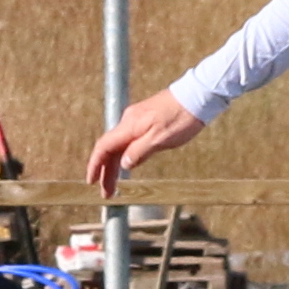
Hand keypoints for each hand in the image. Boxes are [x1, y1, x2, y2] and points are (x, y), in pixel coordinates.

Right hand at [87, 91, 203, 196]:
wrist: (198, 95)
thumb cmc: (182, 117)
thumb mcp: (160, 139)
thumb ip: (139, 152)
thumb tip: (123, 164)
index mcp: (129, 126)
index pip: (104, 147)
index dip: (95, 165)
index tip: (91, 181)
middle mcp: (129, 121)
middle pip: (110, 149)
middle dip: (106, 172)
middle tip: (107, 193)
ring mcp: (138, 119)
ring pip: (120, 145)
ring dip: (115, 165)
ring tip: (115, 185)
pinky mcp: (147, 119)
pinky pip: (129, 140)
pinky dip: (125, 155)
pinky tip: (128, 164)